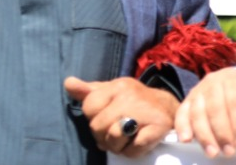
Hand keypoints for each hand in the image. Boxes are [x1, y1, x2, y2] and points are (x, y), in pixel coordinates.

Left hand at [64, 76, 178, 158]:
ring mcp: (145, 111)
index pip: (89, 107)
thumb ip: (88, 91)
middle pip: (99, 125)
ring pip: (115, 136)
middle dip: (102, 137)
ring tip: (122, 142)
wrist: (167, 107)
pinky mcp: (158, 127)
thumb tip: (68, 83)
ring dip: (116, 146)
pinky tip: (134, 145)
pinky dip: (131, 152)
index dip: (92, 120)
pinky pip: (135, 148)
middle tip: (111, 136)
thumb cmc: (132, 100)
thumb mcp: (110, 92)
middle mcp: (129, 96)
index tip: (102, 121)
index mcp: (115, 86)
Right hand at [175, 67, 235, 158]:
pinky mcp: (189, 98)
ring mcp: (199, 89)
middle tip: (228, 151)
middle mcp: (214, 82)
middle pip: (214, 107)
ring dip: (204, 134)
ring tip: (212, 151)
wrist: (233, 77)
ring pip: (197, 111)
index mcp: (234, 80)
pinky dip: (182, 126)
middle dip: (221, 132)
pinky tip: (186, 139)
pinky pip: (182, 111)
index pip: (235, 101)